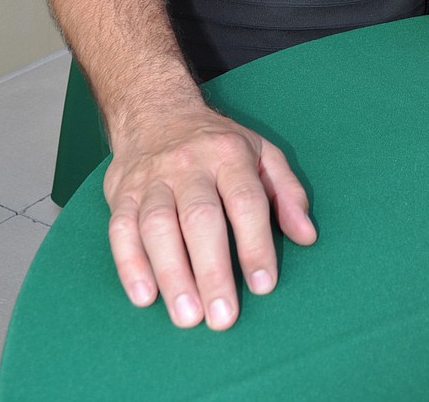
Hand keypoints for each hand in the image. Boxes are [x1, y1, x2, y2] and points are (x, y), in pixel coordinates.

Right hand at [103, 101, 316, 329]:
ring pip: (158, 225)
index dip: (255, 244)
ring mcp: (152, 179)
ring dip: (172, 273)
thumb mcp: (262, 153)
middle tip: (223, 316)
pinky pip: (121, 229)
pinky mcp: (121, 194)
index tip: (264, 285)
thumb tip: (307, 236)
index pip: (245, 201)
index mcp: (229, 155)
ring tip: (188, 316)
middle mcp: (189, 165)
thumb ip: (287, 193)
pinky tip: (145, 296)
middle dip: (212, 270)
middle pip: (200, 218)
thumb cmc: (218, 144)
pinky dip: (130, 265)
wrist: (157, 112)